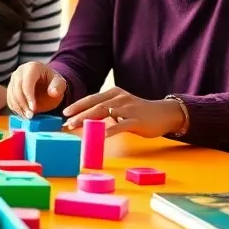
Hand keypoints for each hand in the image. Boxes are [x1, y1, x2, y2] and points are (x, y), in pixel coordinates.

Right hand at [6, 62, 66, 116]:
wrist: (46, 83)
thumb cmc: (53, 82)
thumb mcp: (60, 83)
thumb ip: (58, 86)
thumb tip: (53, 92)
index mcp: (32, 67)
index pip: (27, 82)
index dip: (29, 96)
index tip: (34, 109)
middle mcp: (20, 72)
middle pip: (17, 89)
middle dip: (23, 104)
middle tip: (31, 116)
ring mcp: (13, 80)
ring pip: (12, 95)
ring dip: (19, 108)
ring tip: (29, 117)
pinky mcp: (11, 89)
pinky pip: (10, 100)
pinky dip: (16, 109)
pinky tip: (24, 115)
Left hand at [61, 88, 186, 138]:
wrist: (164, 114)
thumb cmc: (138, 112)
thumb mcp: (120, 107)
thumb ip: (106, 110)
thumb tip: (86, 118)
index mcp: (114, 93)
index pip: (92, 98)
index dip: (78, 105)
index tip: (64, 112)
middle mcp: (120, 98)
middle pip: (96, 105)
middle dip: (79, 114)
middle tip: (67, 122)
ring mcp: (129, 108)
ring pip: (105, 112)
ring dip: (89, 120)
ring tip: (77, 126)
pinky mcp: (137, 120)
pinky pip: (122, 125)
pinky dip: (112, 129)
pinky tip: (103, 135)